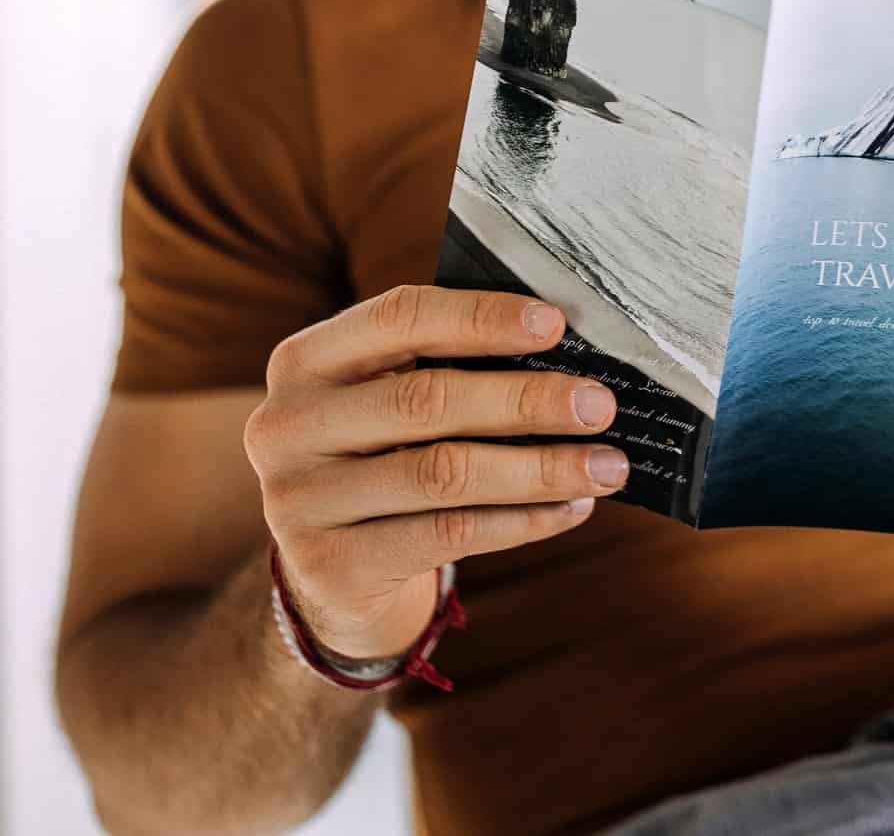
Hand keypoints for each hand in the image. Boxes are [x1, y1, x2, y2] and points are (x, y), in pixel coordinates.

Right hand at [243, 286, 628, 660]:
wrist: (331, 576)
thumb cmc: (387, 460)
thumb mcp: (394, 405)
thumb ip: (455, 370)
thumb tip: (569, 357)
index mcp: (305, 361)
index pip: (398, 318)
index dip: (480, 317)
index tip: (556, 324)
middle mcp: (286, 425)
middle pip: (425, 400)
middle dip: (525, 400)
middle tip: (600, 405)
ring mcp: (297, 500)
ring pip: (443, 474)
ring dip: (540, 469)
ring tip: (607, 466)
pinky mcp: (328, 566)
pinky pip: (446, 536)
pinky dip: (522, 521)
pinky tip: (571, 509)